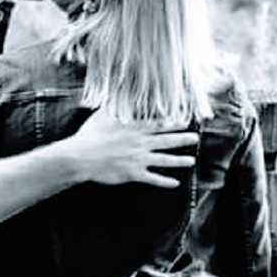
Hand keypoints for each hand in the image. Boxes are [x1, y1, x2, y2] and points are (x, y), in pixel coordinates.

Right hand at [67, 109, 197, 186]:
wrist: (80, 157)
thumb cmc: (89, 136)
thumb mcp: (102, 115)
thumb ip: (114, 105)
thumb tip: (118, 93)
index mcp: (134, 127)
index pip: (159, 123)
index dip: (174, 122)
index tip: (185, 120)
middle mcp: (140, 142)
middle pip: (167, 140)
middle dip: (183, 139)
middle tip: (195, 139)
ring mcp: (138, 159)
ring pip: (164, 160)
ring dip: (180, 160)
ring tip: (191, 161)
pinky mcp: (133, 174)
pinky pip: (153, 178)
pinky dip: (164, 181)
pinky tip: (175, 183)